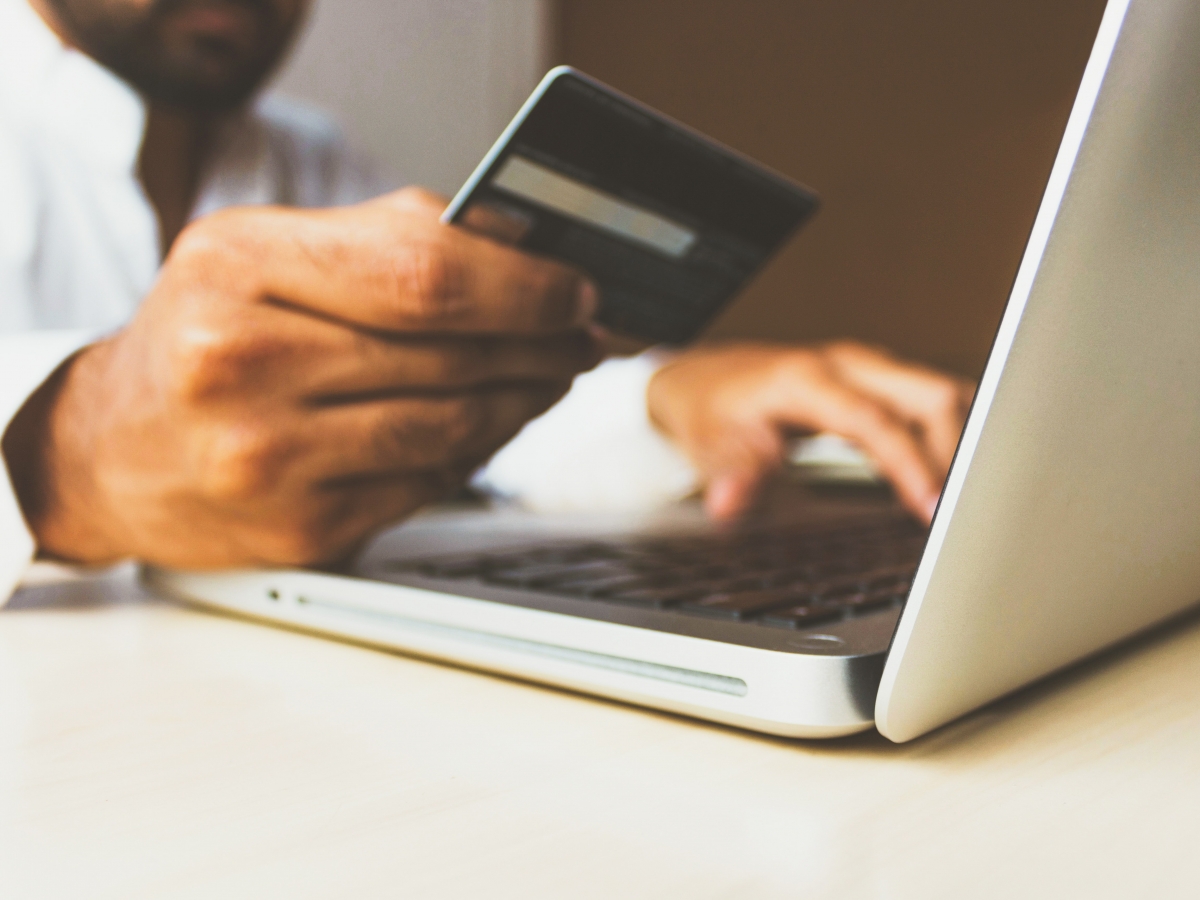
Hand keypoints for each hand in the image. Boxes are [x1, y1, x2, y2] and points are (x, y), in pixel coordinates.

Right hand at [2, 188, 599, 568]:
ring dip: (524, 401)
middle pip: (451, 354)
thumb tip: (522, 248)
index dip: (525, 286)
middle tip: (583, 335)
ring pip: (452, 427)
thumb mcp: (263, 254)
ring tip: (550, 375)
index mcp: (238, 267)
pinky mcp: (300, 529)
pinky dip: (476, 452)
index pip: (425, 274)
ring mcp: (269, 459)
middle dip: (543, 344)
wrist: (112, 450)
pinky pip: (428, 484)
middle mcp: (242, 364)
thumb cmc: (203, 336)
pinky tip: (490, 424)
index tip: (577, 289)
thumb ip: (387, 240)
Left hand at [647, 341, 974, 522]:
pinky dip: (953, 435)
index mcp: (808, 378)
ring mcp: (868, 368)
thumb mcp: (710, 444)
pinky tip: (956, 475)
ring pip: (941, 394)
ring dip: (963, 442)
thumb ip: (731, 472)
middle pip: (930, 395)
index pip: (876, 421)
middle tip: (966, 512)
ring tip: (972, 499)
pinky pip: (932, 402)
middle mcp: (847, 364)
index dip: (910, 465)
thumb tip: (728, 503)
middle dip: (958, 452)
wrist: (705, 378)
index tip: (933, 508)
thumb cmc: (711, 409)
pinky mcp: (878, 380)